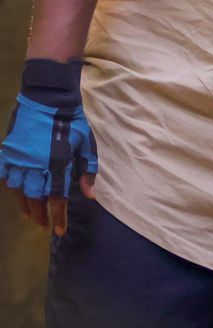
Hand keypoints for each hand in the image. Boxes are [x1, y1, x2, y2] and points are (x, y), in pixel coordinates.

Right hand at [3, 76, 98, 236]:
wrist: (47, 96)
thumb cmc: (72, 120)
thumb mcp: (87, 144)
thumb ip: (87, 171)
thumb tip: (89, 195)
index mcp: (57, 163)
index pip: (56, 198)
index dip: (58, 217)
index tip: (59, 231)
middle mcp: (35, 164)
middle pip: (35, 198)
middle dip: (40, 214)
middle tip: (44, 225)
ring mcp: (18, 158)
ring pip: (17, 191)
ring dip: (24, 205)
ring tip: (31, 215)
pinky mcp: (8, 151)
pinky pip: (5, 175)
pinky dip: (10, 187)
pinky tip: (16, 194)